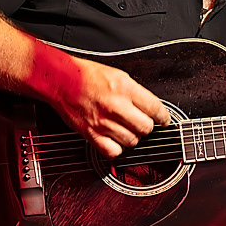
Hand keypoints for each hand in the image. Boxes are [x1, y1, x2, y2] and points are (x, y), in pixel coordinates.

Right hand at [52, 57, 169, 156]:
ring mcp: (104, 122)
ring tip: (127, 130)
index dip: (163, 117)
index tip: (163, 120)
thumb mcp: (117, 75)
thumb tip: (150, 107)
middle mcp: (116, 106)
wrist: (61, 80)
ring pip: (132, 141)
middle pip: (146, 128)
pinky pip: (113, 151)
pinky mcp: (91, 134)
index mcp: (125, 88)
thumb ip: (135, 92)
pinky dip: (117, 148)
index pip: (155, 109)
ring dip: (132, 137)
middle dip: (147, 126)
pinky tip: (115, 139)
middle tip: (142, 123)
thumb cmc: (85, 75)